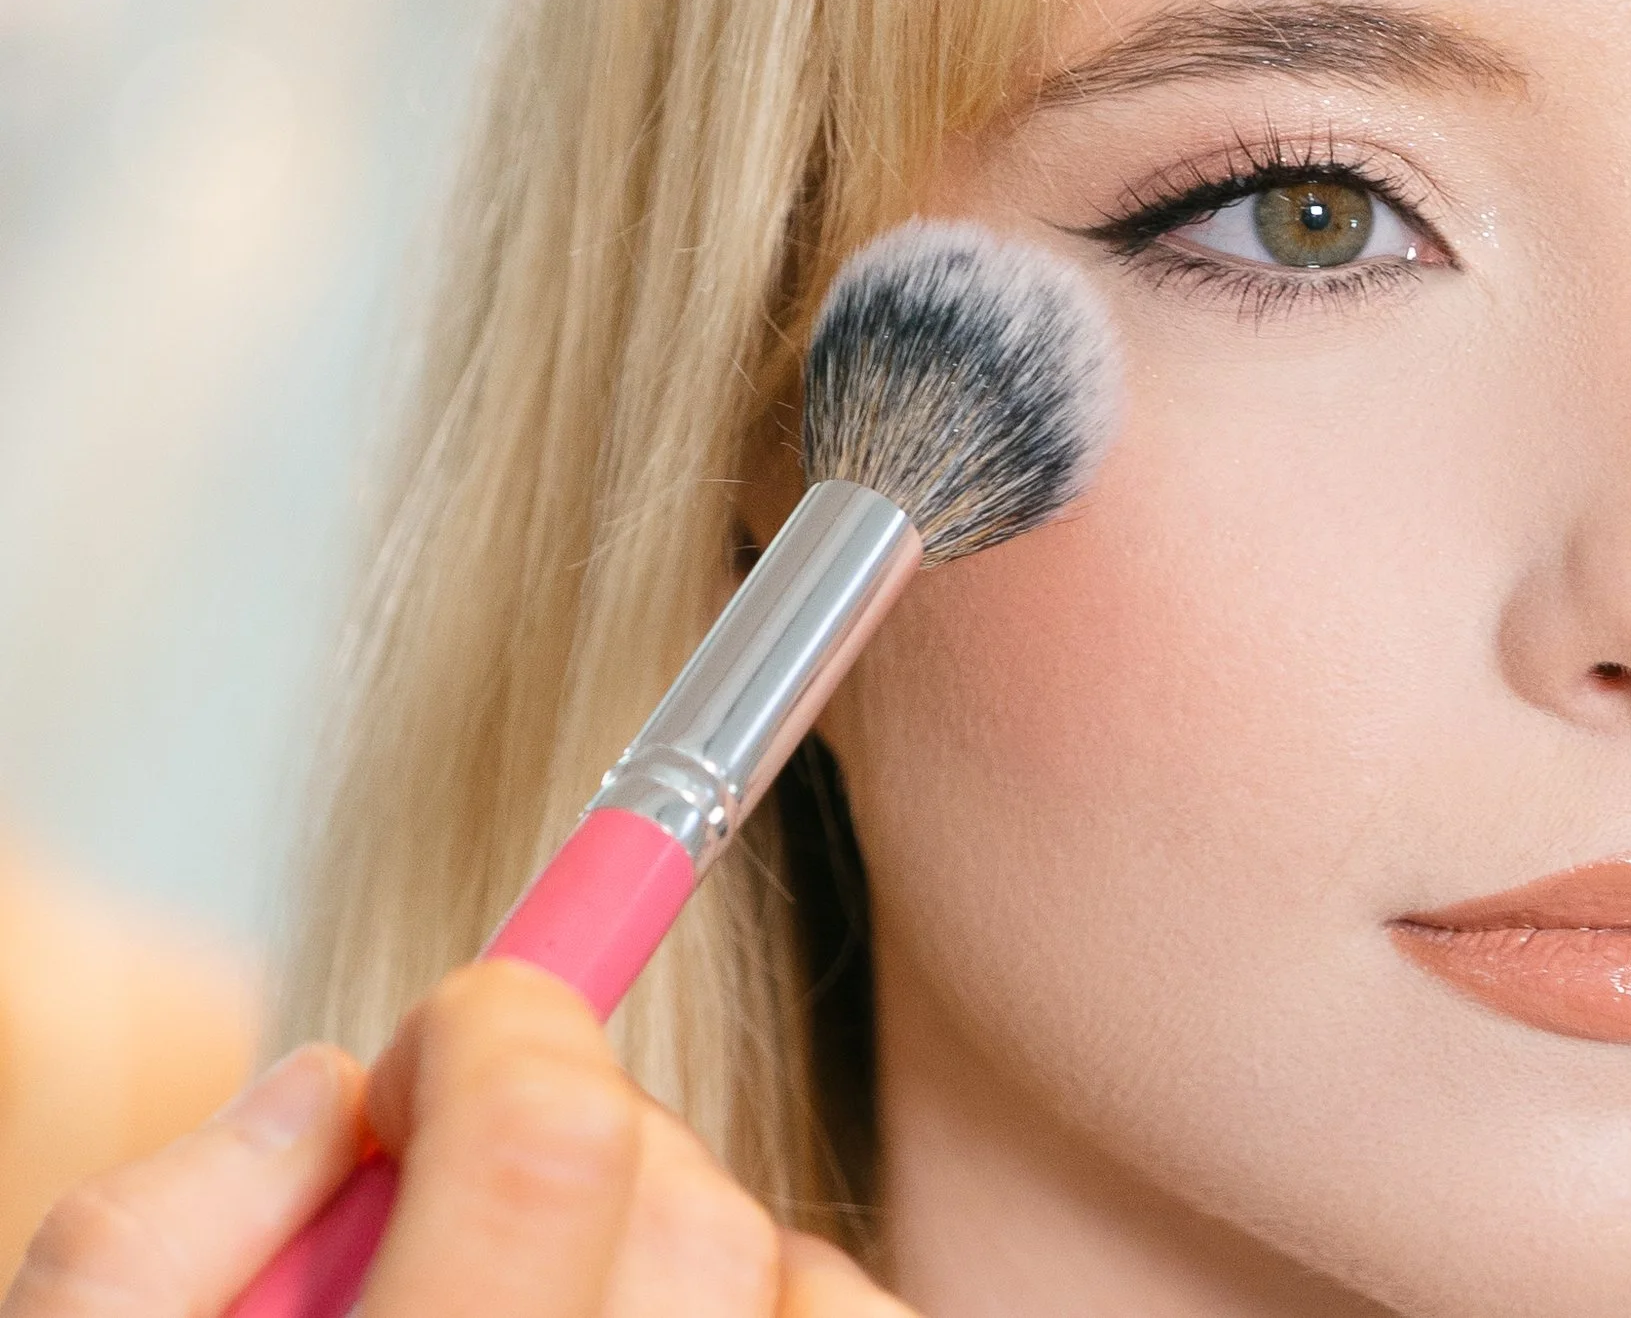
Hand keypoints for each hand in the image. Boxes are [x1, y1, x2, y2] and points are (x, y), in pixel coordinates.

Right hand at [2, 959, 913, 1316]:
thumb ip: (140, 1251)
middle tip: (471, 1201)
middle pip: (688, 1202)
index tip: (456, 1034)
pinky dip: (788, 1307)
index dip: (501, 1030)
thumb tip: (331, 1085)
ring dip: (694, 1245)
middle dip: (578, 1139)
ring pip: (800, 1274)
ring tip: (559, 1311)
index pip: (545, 1152)